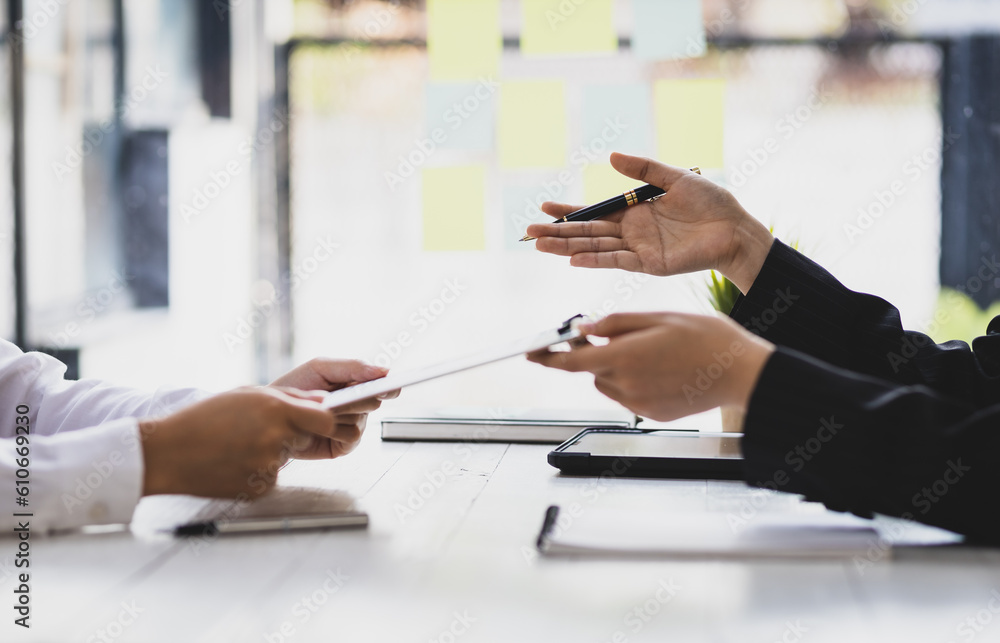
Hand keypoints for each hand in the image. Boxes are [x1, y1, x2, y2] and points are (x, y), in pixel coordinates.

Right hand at [140, 387, 339, 498]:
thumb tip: (322, 401)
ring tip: (239, 445)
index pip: (327, 420)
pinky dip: (258, 471)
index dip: (324, 420)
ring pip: (286, 457)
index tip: (316, 421)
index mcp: (276, 410)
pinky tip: (234, 463)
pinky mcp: (260, 488)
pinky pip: (272, 477)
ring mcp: (269, 466)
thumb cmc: (204, 419)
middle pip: (306, 438)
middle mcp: (277, 438)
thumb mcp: (246, 394)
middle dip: (291, 433)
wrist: (168, 454)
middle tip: (258, 430)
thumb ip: (290, 397)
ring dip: (272, 452)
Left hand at [270, 358, 399, 456]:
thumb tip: (384, 370)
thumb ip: (353, 367)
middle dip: (355, 399)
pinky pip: (352, 437)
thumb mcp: (322, 368)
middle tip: (336, 398)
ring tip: (318, 411)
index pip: (384, 385)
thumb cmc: (295, 386)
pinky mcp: (343, 445)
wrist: (271, 411)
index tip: (391, 387)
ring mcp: (353, 425)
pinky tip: (321, 427)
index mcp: (358, 385)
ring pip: (362, 421)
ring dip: (340, 415)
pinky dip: (337, 431)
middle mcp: (359, 406)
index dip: (389, 386)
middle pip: (374, 402)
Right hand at [525, 153, 773, 293]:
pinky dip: (595, 260)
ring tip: (540, 245)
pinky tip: (573, 259)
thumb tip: (611, 157)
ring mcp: (638, 250)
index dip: (569, 211)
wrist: (737, 229)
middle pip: (587, 232)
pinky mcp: (650, 264)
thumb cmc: (711, 203)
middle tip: (529, 231)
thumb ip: (643, 169)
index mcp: (634, 212)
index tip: (544, 206)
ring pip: (595, 247)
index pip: (594, 212)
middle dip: (558, 232)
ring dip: (567, 247)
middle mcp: (631, 232)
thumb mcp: (674, 177)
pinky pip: (617, 262)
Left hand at [527, 313, 774, 421]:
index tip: (531, 352)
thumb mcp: (658, 316)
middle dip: (598, 351)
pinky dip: (635, 380)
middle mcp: (626, 385)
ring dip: (616, 366)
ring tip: (654, 351)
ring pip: (609, 382)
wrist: (742, 373)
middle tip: (621, 334)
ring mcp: (639, 404)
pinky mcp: (652, 414)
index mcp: (624, 357)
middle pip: (592, 369)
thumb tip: (585, 328)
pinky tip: (664, 368)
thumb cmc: (706, 338)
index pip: (571, 362)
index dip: (547, 357)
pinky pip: (629, 395)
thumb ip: (616, 323)